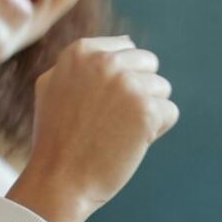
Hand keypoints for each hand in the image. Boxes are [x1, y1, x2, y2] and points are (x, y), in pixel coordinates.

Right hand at [9, 36, 175, 221]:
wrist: (58, 180)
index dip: (120, 80)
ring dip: (147, 112)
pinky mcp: (145, 110)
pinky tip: (130, 143)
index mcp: (81, 52)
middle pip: (148, 64)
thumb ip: (83, 62)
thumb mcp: (51, 87)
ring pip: (162, 89)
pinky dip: (156, 131)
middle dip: (138, 91)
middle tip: (111, 120)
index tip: (98, 104)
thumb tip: (125, 41)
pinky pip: (169, 113)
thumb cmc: (55, 139)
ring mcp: (126, 85)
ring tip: (118, 133)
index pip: (126, 48)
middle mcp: (104, 61)